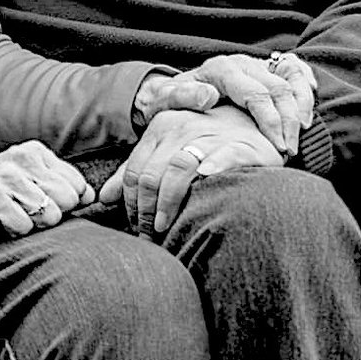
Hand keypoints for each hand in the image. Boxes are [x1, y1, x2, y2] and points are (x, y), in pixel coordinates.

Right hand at [0, 142, 93, 239]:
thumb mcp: (24, 179)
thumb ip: (57, 184)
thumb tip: (91, 197)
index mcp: (35, 152)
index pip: (78, 184)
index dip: (66, 203)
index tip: (40, 205)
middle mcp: (23, 160)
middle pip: (68, 200)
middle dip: (51, 215)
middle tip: (23, 212)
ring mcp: (7, 178)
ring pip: (49, 215)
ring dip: (31, 225)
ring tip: (10, 215)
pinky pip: (24, 227)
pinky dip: (13, 232)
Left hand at [100, 107, 280, 237]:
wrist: (255, 123)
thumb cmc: (208, 141)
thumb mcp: (169, 149)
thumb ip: (138, 170)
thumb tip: (105, 196)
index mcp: (162, 126)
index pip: (134, 171)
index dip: (130, 204)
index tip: (135, 226)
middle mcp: (182, 126)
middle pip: (151, 175)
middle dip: (144, 211)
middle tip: (148, 236)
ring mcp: (211, 134)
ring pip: (178, 168)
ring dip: (168, 202)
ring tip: (164, 227)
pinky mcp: (240, 144)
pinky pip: (223, 157)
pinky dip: (212, 169)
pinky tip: (205, 182)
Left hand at [136, 53, 316, 155]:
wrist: (169, 92)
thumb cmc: (168, 101)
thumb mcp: (165, 100)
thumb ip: (182, 97)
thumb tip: (209, 97)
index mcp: (221, 69)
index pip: (256, 94)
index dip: (271, 121)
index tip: (279, 147)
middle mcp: (242, 63)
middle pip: (278, 88)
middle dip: (289, 121)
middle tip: (292, 151)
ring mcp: (255, 64)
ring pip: (290, 79)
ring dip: (301, 107)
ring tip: (302, 135)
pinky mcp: (264, 69)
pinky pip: (294, 69)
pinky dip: (305, 87)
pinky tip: (306, 110)